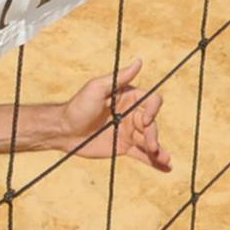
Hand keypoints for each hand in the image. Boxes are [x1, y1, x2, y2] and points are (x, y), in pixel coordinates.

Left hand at [49, 61, 168, 170]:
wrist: (64, 131)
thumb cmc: (78, 106)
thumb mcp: (97, 88)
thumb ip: (120, 77)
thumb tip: (139, 61)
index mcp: (128, 97)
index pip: (150, 101)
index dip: (152, 110)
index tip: (145, 121)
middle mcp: (131, 114)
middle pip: (152, 124)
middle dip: (153, 135)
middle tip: (152, 147)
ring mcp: (129, 132)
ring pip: (149, 140)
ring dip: (159, 150)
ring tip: (165, 161)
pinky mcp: (123, 147)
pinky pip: (142, 154)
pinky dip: (154, 161)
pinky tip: (166, 168)